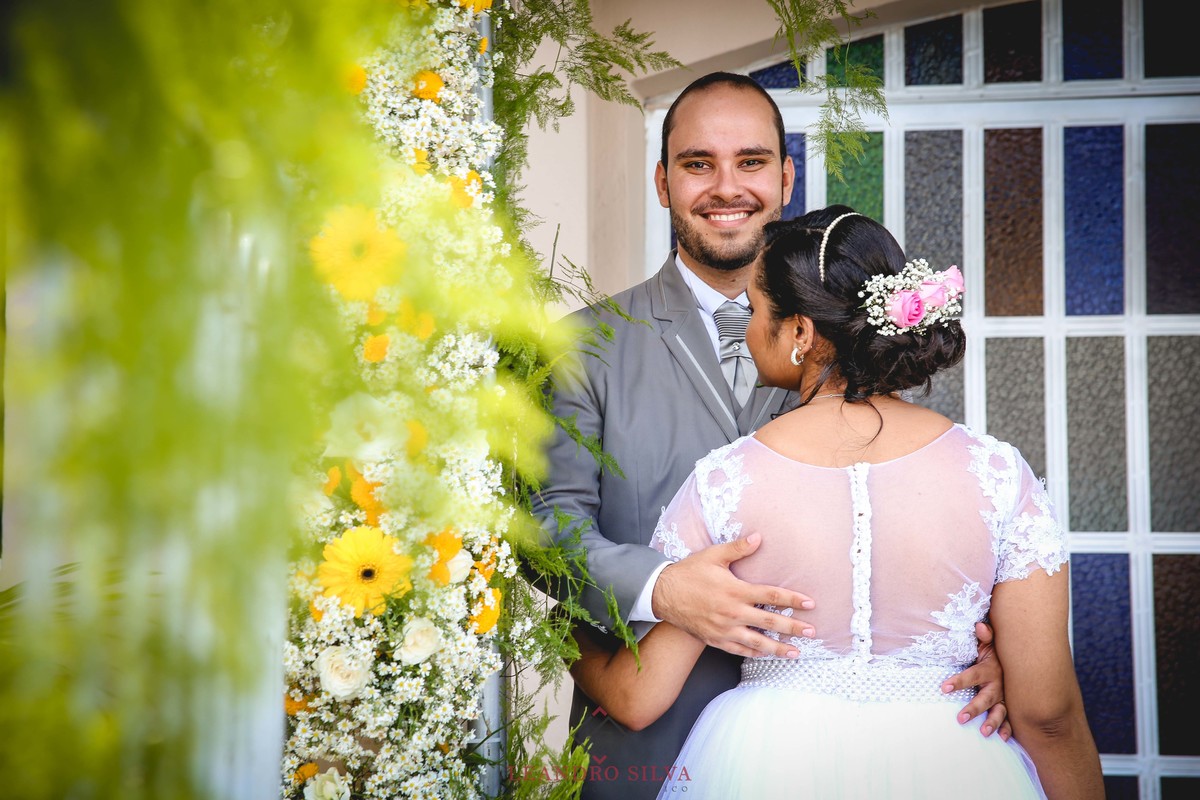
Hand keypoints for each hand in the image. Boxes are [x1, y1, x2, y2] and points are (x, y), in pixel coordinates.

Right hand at [651, 533, 815, 657]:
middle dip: (794, 627)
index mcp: (735, 590)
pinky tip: (767, 655)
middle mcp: (732, 613)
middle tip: (813, 632)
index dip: (792, 599)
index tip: (810, 603)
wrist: (663, 594)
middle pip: (770, 622)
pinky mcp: (715, 640)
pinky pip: (740, 650)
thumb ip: (738, 548)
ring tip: (797, 652)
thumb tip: (759, 537)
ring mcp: (724, 629)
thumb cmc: (689, 572)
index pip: (771, 595)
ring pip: (758, 642)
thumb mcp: (713, 555)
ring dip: (779, 648)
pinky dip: (756, 653)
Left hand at [940, 621, 1012, 738]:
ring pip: (1000, 711)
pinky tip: (1003, 738)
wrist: (1021, 662)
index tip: (943, 687)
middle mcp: (998, 685)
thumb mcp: (991, 643)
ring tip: (984, 732)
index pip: (972, 676)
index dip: (959, 681)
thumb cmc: (997, 652)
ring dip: (993, 722)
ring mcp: (1005, 697)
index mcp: (989, 669)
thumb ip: (985, 636)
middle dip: (974, 708)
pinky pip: (1011, 719)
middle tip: (960, 718)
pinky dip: (1009, 729)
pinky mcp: (1010, 706)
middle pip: (986, 698)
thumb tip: (979, 626)